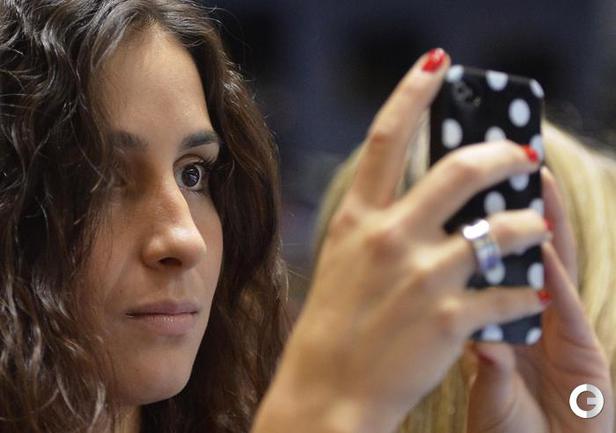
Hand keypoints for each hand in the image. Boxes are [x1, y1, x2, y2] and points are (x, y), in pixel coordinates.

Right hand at [255, 49, 550, 432]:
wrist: (325, 395)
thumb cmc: (332, 329)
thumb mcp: (344, 263)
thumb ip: (377, 228)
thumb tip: (422, 204)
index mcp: (357, 221)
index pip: (385, 138)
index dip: (412, 93)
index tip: (437, 62)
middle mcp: (389, 239)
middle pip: (458, 170)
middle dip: (499, 152)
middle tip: (521, 150)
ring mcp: (421, 277)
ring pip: (500, 228)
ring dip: (528, 224)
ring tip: (536, 226)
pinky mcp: (450, 319)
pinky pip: (508, 293)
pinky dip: (524, 292)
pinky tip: (527, 295)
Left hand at [466, 166, 613, 432]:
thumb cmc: (510, 429)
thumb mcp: (485, 383)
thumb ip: (480, 347)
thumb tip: (466, 316)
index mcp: (504, 319)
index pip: (492, 262)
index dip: (484, 225)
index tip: (465, 188)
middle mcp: (533, 316)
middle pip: (520, 251)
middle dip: (513, 209)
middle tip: (498, 163)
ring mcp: (561, 330)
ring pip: (549, 266)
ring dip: (540, 223)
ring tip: (531, 180)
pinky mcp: (586, 352)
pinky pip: (565, 306)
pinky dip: (555, 273)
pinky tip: (544, 241)